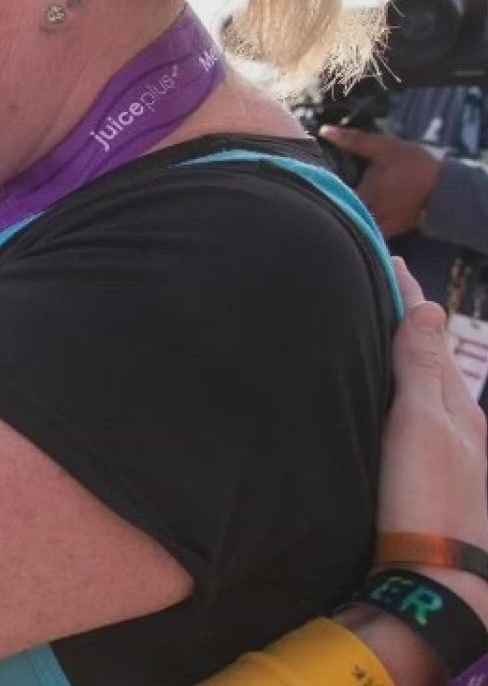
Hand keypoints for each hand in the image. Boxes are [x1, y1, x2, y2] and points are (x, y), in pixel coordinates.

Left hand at [320, 127, 443, 236]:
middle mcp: (370, 216)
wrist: (446, 189)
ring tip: (335, 198)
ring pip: (351, 224)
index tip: (310, 179)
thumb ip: (353, 140)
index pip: (329, 198)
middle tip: (319, 187)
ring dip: (343, 213)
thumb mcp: (385, 147)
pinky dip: (358, 220)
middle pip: (338, 214)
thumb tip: (325, 130)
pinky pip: (366, 229)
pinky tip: (355, 206)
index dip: (318, 189)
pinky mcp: (387, 231)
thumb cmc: (415, 165)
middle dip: (327, 202)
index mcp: (365, 196)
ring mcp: (378, 227)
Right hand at [378, 258, 487, 617]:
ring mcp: (443, 452)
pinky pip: (414, 412)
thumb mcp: (421, 424)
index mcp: (455, 403)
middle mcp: (456, 423)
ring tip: (377, 328)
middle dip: (406, 318)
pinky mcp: (426, 476)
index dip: (407, 295)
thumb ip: (422, 367)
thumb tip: (428, 306)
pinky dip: (399, 387)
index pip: (429, 333)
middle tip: (378, 284)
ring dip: (402, 353)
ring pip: (424, 385)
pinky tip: (384, 396)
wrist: (436, 576)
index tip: (383, 257)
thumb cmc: (427, 499)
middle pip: (430, 356)